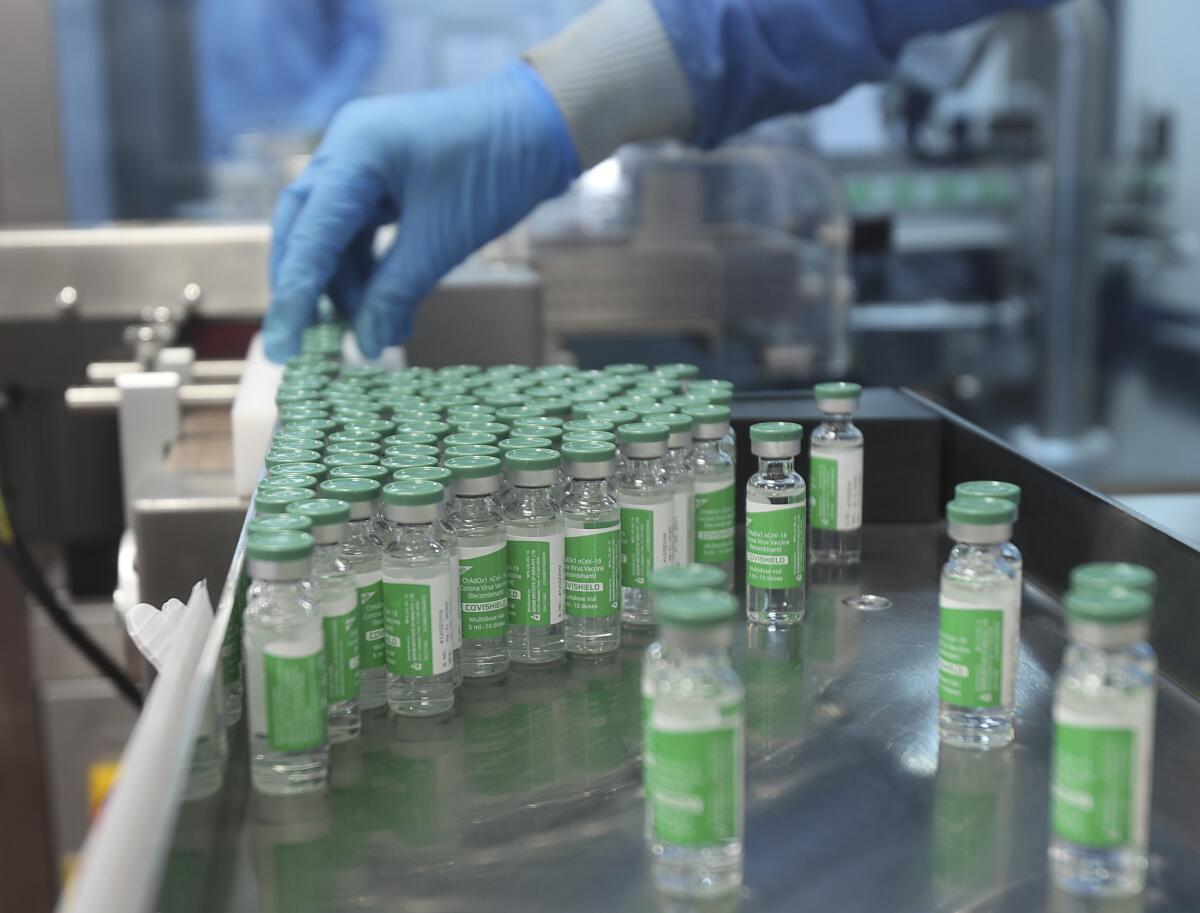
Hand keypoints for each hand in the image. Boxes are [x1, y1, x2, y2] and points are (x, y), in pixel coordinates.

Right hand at [263, 62, 578, 360]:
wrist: (541, 126)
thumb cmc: (496, 171)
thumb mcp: (442, 240)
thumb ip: (395, 292)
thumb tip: (366, 346)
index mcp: (354, 152)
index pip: (309, 234)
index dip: (294, 296)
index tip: (283, 348)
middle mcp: (346, 148)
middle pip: (304, 230)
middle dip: (308, 288)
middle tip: (306, 344)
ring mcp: (362, 159)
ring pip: (332, 234)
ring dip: (347, 285)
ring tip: (371, 331)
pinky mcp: (383, 175)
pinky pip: (360, 228)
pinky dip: (370, 269)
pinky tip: (385, 308)